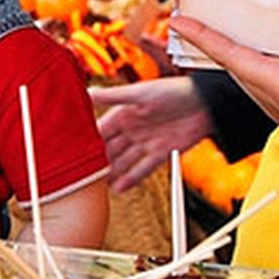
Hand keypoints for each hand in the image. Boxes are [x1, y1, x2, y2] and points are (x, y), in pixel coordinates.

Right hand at [89, 77, 214, 191]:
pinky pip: (143, 168)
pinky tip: (119, 187)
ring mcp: (146, 142)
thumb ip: (113, 96)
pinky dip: (131, 178)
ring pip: (124, 161)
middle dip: (97, 162)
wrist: (206, 102)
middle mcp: (133, 129)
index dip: (87, 142)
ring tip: (97, 187)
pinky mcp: (161, 152)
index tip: (73, 154)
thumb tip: (87, 93)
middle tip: (81, 177)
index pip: (100, 131)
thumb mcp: (140, 93)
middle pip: (110, 149)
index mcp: (124, 114)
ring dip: (112, 173)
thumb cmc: (174, 91)